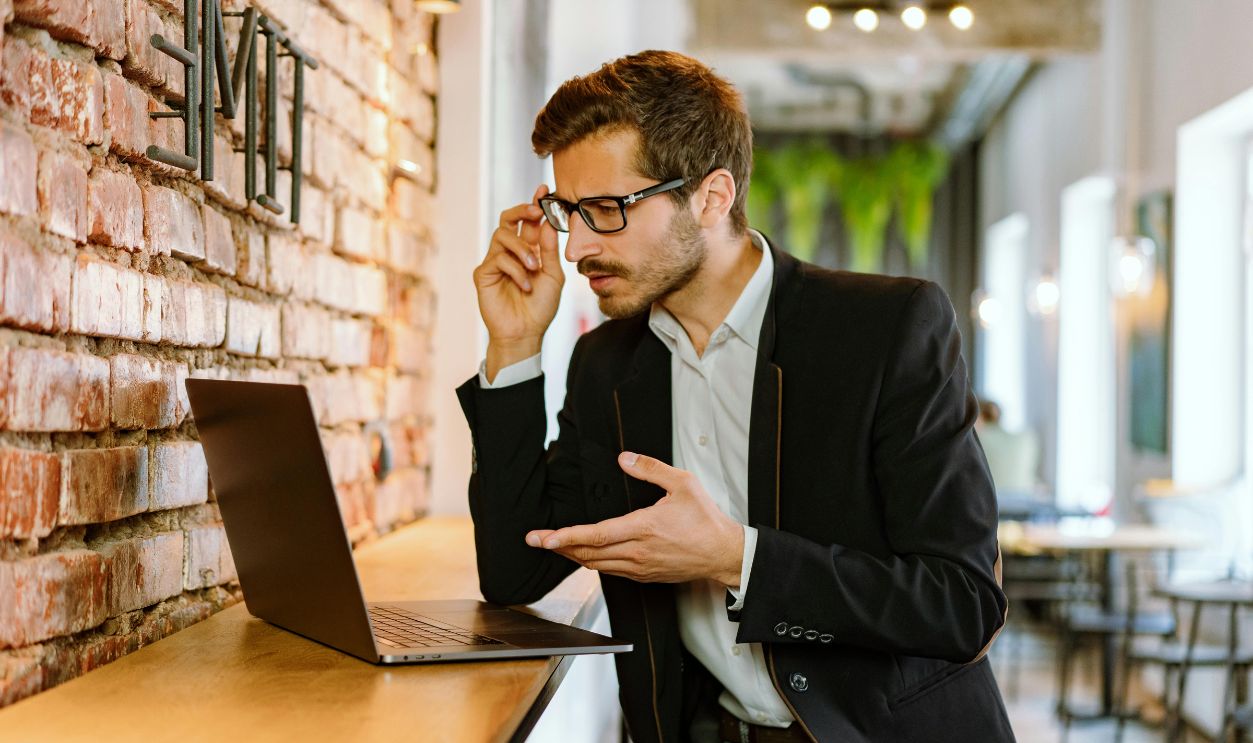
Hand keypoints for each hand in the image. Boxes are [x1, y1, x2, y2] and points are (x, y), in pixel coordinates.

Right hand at [473, 185, 563, 376]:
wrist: (526, 334)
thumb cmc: (540, 308)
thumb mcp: (553, 276)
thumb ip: (550, 249)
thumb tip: (548, 221)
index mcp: (529, 250)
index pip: (529, 222)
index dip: (535, 205)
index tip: (544, 190)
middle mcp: (510, 252)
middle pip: (508, 219)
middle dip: (522, 210)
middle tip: (536, 211)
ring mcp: (495, 262)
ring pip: (502, 236)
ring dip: (522, 249)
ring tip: (534, 268)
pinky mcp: (483, 273)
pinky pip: (498, 259)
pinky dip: (515, 270)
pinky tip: (525, 285)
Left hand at [525, 452, 745, 586]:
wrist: (723, 554)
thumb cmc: (706, 520)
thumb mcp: (682, 483)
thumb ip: (651, 469)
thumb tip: (625, 458)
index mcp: (644, 528)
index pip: (596, 534)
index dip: (566, 536)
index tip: (544, 537)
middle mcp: (638, 552)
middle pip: (588, 553)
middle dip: (558, 547)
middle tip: (535, 540)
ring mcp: (640, 567)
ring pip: (596, 565)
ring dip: (572, 555)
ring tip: (554, 546)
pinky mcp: (645, 576)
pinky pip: (610, 571)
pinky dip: (592, 562)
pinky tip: (584, 555)